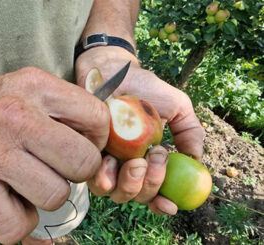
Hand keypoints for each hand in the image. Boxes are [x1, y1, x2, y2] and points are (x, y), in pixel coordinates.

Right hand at [0, 67, 109, 243]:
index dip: (100, 138)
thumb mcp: (37, 88)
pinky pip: (19, 226)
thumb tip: (111, 142)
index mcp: (37, 86)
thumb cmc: (0, 104)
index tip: (85, 142)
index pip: (98, 119)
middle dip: (81, 170)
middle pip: (82, 162)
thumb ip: (74, 109)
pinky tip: (16, 198)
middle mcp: (14, 117)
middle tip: (62, 164)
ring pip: (56, 196)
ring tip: (34, 178)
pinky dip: (24, 220)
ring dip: (52, 194)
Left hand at [75, 47, 203, 214]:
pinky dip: (104, 178)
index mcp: (147, 159)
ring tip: (134, 162)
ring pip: (114, 193)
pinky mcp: (86, 154)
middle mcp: (126, 165)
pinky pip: (93, 179)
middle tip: (155, 158)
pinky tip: (110, 159)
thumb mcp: (176, 106)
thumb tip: (196, 159)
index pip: (155, 191)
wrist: (113, 71)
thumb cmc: (144, 88)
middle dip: (149, 185)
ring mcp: (105, 161)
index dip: (162, 203)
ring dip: (128, 185)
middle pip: (136, 195)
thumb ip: (189, 131)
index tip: (170, 205)